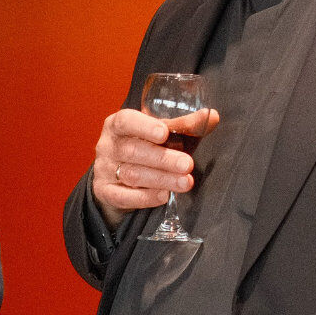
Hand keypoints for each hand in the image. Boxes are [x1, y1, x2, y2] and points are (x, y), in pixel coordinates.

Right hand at [91, 108, 219, 229]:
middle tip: (187, 164)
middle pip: (133, 151)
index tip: (164, 132)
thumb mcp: (160, 134)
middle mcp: (107, 145)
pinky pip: (124, 196)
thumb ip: (183, 126)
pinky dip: (146, 197)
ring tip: (185, 182)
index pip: (126, 121)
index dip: (144, 126)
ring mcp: (103, 170)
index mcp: (117, 124)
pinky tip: (164, 195)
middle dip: (162, 158)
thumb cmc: (144, 148)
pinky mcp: (105, 192)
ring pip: (131, 175)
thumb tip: (211, 117)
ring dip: (161, 179)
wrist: (116, 177)